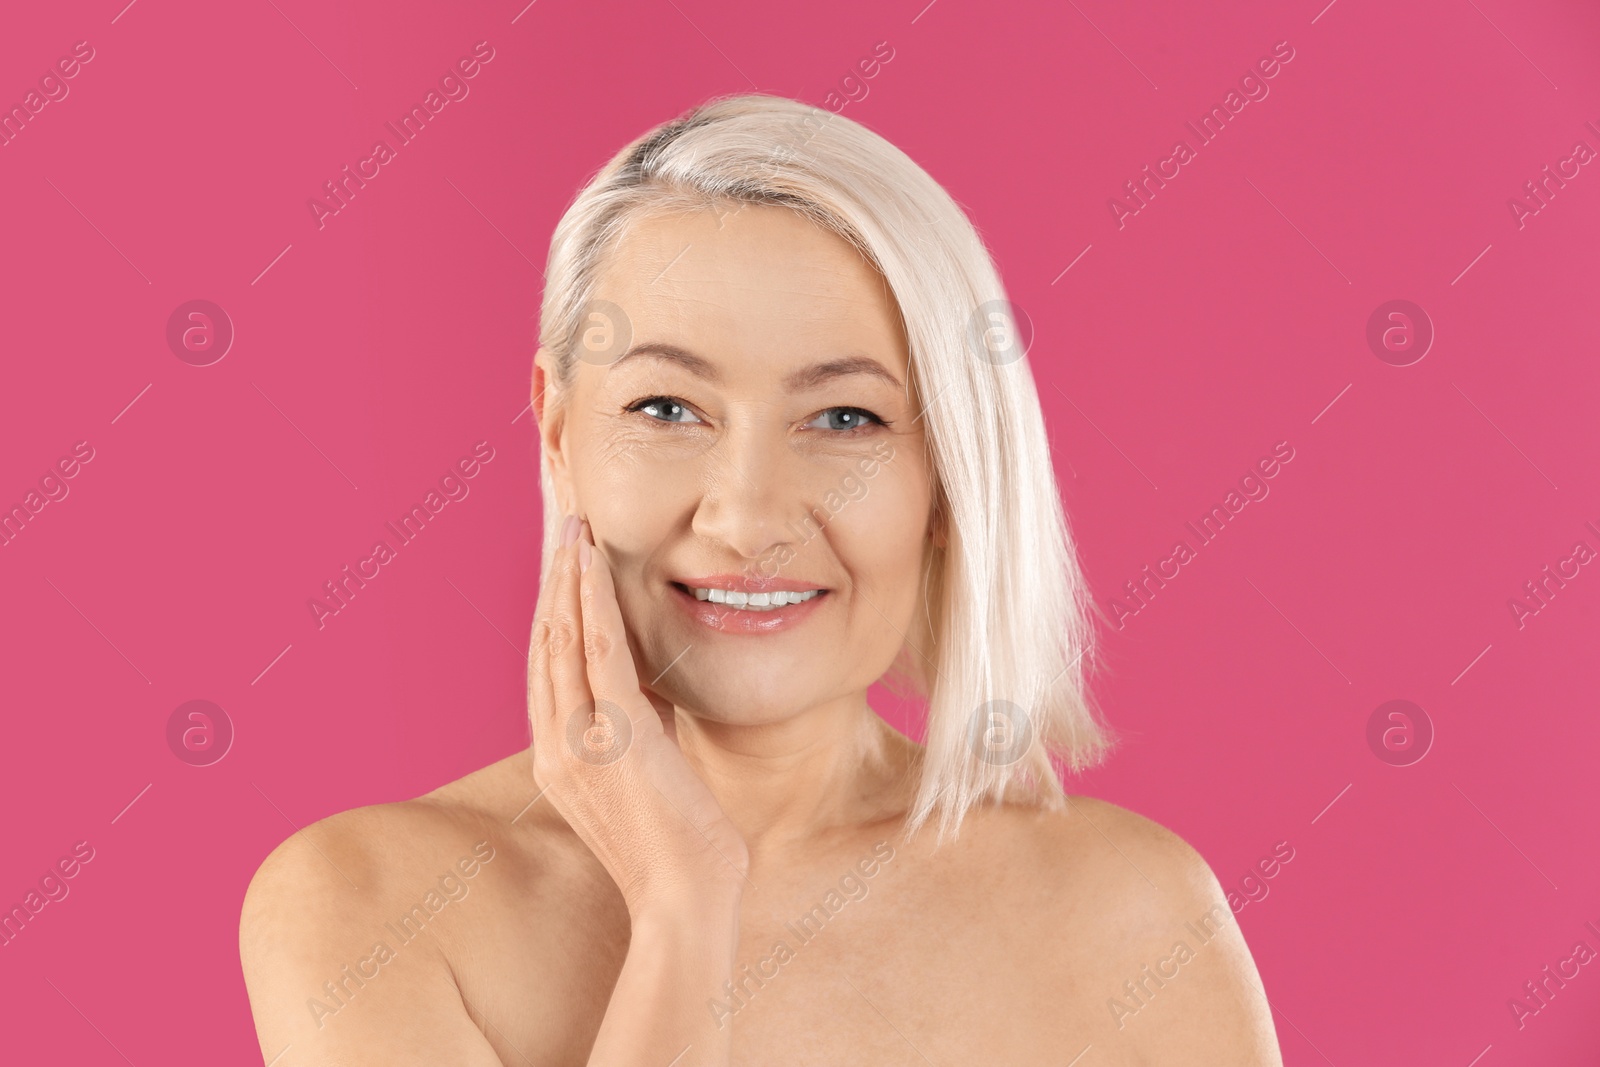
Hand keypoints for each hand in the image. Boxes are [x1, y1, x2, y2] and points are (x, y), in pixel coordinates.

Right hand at [527, 515, 749, 917]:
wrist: (685, 901)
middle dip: (551, 577)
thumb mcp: (641, 782)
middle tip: (561, 521)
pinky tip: (591, 563)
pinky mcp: (617, 735)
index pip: (545, 664)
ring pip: (561, 638)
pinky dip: (591, 601)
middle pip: (542, 640)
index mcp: (557, 757)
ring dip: (567, 576)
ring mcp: (579, 740)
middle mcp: (554, 745)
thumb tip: (645, 697)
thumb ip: (630, 737)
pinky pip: (597, 652)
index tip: (561, 560)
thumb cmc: (679, 848)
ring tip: (574, 526)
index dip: (550, 606)